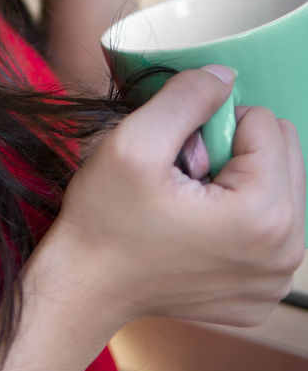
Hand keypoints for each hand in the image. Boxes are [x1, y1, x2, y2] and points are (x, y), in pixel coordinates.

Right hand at [51, 67, 306, 329]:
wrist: (85, 284)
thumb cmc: (106, 218)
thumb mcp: (135, 141)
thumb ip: (187, 97)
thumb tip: (225, 76)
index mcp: (264, 215)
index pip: (265, 123)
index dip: (214, 124)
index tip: (179, 155)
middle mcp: (285, 253)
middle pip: (282, 155)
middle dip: (231, 153)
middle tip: (182, 176)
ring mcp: (275, 281)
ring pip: (276, 189)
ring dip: (234, 182)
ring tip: (186, 201)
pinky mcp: (261, 294)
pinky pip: (266, 228)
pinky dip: (235, 218)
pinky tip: (194, 229)